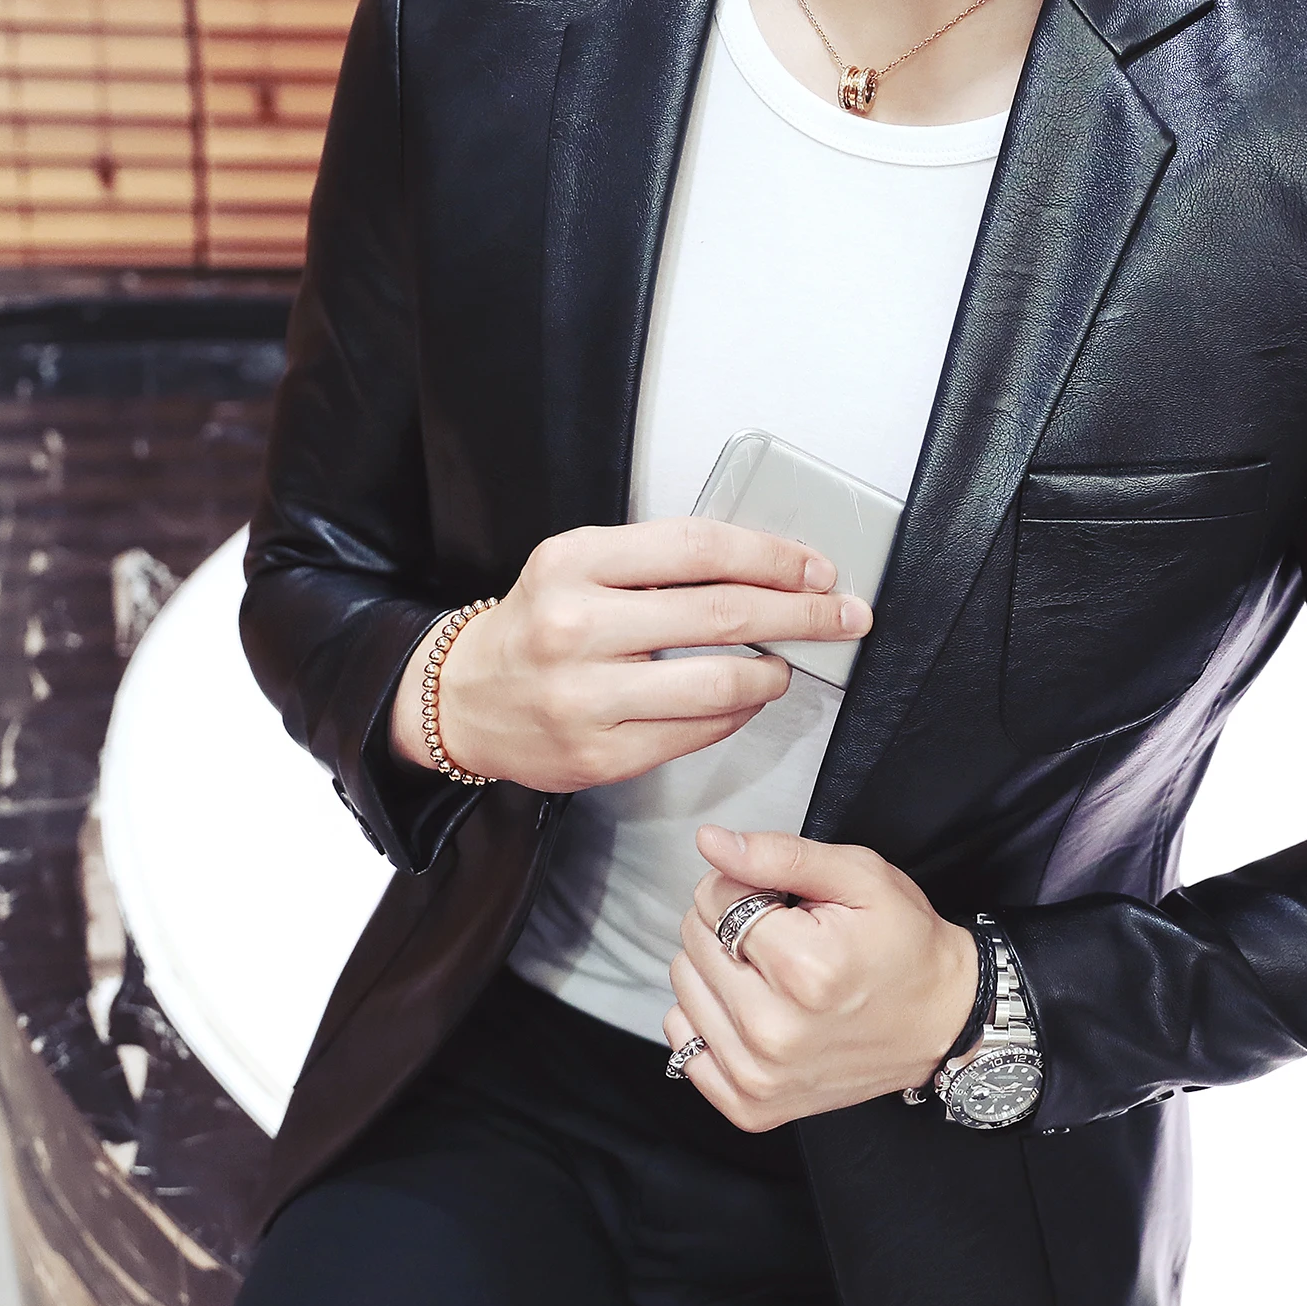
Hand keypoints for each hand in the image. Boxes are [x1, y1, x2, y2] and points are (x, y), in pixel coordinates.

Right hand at [389, 519, 871, 789]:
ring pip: (718, 684)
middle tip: (844, 615)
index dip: (772, 558)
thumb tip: (768, 570)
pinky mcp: (598, 756)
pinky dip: (736, 714)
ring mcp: (585, 698)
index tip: (817, 568)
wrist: (462, 701)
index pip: (699, 549)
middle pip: (720, 614)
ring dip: (771, 672)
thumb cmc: (538, 626)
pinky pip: (695, 733)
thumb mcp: (581, 568)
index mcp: (574, 563)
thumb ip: (660, 565)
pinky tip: (744, 698)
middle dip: (801, 614)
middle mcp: (575, 627)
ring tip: (784, 664)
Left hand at [663, 825, 979, 1130]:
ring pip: (684, 988)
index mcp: (804, 968)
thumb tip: (710, 842)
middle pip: (695, 942)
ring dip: (717, 970)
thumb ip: (779, 854)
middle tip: (783, 938)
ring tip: (771, 974)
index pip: (714, 898)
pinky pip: (683, 1041)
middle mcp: (775, 1030)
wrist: (942, 1022)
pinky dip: (708, 1018)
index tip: (781, 902)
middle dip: (728, 925)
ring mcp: (760, 1075)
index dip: (743, 886)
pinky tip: (753, 1008)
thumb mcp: (860, 877)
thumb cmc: (906, 946)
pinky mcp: (751, 1105)